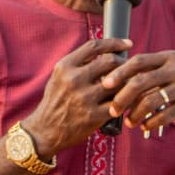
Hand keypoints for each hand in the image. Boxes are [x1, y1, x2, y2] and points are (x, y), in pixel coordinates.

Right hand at [20, 38, 131, 157]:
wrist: (45, 131)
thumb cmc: (56, 101)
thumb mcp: (59, 76)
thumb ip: (78, 63)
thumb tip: (106, 50)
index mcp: (65, 66)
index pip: (95, 46)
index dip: (114, 42)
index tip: (128, 44)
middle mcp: (74, 80)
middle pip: (110, 61)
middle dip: (124, 62)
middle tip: (129, 67)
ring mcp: (84, 99)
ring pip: (118, 83)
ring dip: (127, 82)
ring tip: (129, 83)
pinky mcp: (93, 116)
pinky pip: (118, 103)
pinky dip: (125, 100)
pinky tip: (127, 100)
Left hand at [102, 51, 174, 131]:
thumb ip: (155, 67)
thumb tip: (123, 74)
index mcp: (169, 57)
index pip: (138, 62)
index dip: (119, 73)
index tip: (104, 84)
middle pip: (140, 82)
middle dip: (122, 97)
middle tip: (111, 108)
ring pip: (151, 101)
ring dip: (135, 113)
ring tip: (129, 122)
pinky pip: (164, 115)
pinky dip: (151, 123)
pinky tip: (144, 127)